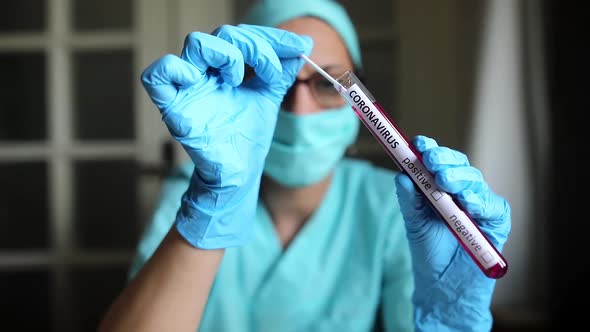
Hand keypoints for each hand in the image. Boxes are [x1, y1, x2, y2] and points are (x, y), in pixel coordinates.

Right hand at [141, 24, 312, 248]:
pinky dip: (175, 69)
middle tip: (272, 72)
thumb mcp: (269, 97)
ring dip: (227, 55)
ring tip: (238, 81)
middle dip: (256, 47)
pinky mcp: (174, 108)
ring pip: (195, 43)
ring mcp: (188, 87)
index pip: (242, 36)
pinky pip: (156, 76)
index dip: (270, 37)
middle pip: (222, 34)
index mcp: (224, 68)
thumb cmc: (247, 136)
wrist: (240, 172)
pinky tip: (200, 81)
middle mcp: (205, 72)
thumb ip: (282, 71)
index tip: (299, 48)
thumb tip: (303, 44)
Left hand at [395, 135, 510, 329]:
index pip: (438, 161)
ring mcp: (480, 205)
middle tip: (430, 160)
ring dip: (459, 178)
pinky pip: (492, 206)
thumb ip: (409, 200)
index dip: (429, 149)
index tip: (417, 143)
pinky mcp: (496, 222)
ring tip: (444, 181)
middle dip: (444, 160)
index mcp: (440, 188)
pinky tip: (466, 202)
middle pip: (458, 165)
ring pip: (475, 180)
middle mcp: (462, 192)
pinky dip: (479, 201)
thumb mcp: (414, 224)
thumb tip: (401, 175)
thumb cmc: (429, 253)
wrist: (442, 289)